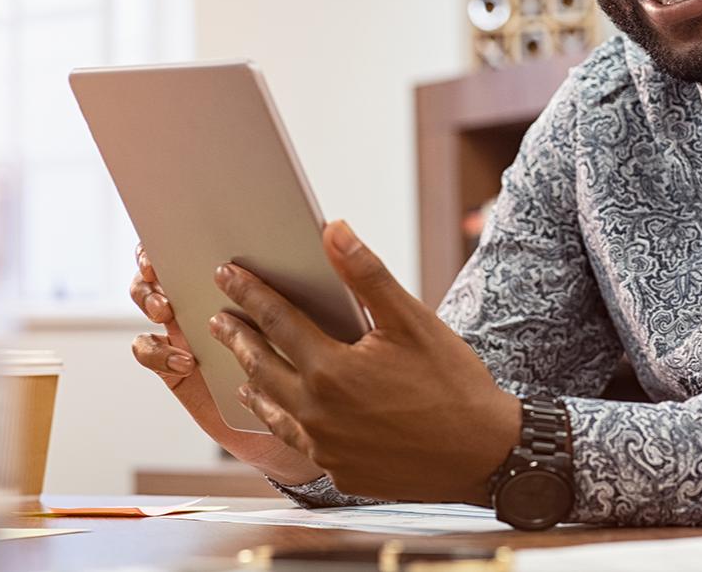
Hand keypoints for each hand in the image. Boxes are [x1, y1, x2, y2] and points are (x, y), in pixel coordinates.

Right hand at [128, 243, 324, 485]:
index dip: (190, 225)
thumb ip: (341, 272)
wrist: (328, 419)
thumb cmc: (336, 360)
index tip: (187, 224)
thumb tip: (336, 230)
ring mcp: (193, 329)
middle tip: (161, 264)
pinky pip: (150, 351)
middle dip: (157, 258)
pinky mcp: (180, 367)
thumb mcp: (343, 311)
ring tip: (167, 306)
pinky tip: (184, 360)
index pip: (212, 236)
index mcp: (250, 272)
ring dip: (149, 296)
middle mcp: (215, 296)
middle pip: (170, 261)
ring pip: (152, 300)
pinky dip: (156, 350)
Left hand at [209, 220, 520, 504]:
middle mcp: (318, 413)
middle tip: (218, 319)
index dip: (250, 293)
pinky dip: (280, 420)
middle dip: (238, 337)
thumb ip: (367, 275)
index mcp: (332, 370)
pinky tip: (281, 413)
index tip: (228, 274)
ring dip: (252, 381)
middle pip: (262, 367)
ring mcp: (326, 448)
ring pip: (273, 410)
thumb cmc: (454, 384)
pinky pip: (297, 442)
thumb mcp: (413, 320)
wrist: (484, 456)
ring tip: (240, 367)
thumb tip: (334, 230)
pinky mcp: (340, 471)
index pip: (277, 321)